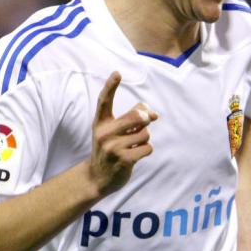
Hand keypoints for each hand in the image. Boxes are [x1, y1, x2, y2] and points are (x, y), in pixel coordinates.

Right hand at [90, 71, 157, 196]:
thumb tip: (153, 113)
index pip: (104, 101)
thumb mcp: (114, 131)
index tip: (118, 73)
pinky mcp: (123, 160)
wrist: (98, 177)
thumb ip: (131, 117)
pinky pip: (147, 148)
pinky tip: (136, 155)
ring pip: (145, 133)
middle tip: (147, 121)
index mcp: (100, 123)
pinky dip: (146, 150)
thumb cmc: (110, 148)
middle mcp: (104, 133)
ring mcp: (112, 147)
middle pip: (136, 116)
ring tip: (134, 145)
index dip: (111, 86)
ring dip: (145, 138)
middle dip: (146, 118)